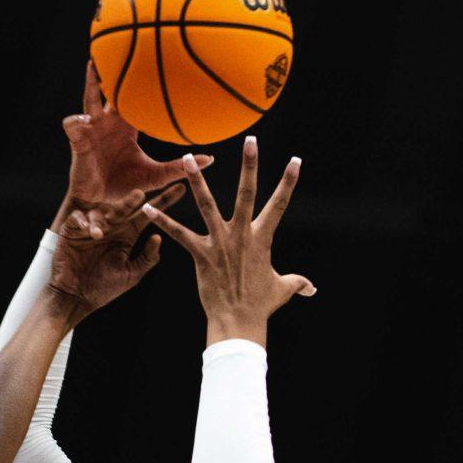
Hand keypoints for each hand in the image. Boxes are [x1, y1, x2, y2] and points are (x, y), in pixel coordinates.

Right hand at [46, 193, 162, 316]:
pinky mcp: (72, 230)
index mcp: (127, 235)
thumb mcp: (131, 275)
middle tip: (142, 194)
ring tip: (120, 213)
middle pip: (125, 209)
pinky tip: (91, 230)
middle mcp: (111, 227)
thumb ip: (146, 258)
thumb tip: (159, 237)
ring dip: (114, 210)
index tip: (180, 189)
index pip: (147, 215)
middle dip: (134, 200)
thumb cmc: (103, 289)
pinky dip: (84, 222)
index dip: (164, 202)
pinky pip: (78, 220)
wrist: (74, 297)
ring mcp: (92, 227)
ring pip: (104, 212)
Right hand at [63, 63, 210, 210]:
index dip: (143, 82)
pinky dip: (76, 120)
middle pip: (111, 90)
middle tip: (122, 45)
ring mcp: (92, 129)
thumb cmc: (128, 186)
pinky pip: (73, 125)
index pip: (135, 98)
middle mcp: (109, 122)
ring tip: (92, 65)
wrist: (103, 204)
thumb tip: (209, 159)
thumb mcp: (156, 176)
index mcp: (127, 126)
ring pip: (89, 98)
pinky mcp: (78, 141)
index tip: (156, 62)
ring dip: (90, 82)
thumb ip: (178, 167)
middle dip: (116, 70)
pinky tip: (84, 120)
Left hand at [142, 137, 313, 348]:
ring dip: (196, 181)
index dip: (288, 182)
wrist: (238, 322)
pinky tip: (148, 208)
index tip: (295, 160)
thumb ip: (297, 282)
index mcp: (261, 238)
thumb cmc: (260, 306)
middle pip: (247, 193)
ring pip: (207, 205)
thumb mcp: (282, 289)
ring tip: (186, 158)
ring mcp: (220, 243)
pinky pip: (179, 234)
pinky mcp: (200, 254)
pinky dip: (163, 221)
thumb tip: (313, 288)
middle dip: (250, 166)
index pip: (279, 204)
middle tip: (251, 140)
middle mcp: (241, 235)